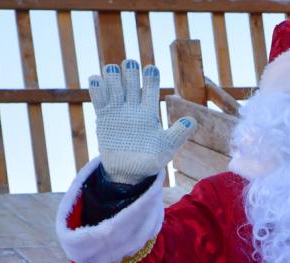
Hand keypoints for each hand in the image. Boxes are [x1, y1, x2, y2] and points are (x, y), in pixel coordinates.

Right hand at [88, 59, 196, 183]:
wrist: (129, 172)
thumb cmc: (151, 160)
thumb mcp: (166, 148)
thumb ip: (178, 134)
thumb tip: (193, 121)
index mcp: (149, 112)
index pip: (150, 90)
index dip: (151, 78)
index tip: (152, 68)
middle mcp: (133, 108)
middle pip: (131, 84)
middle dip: (131, 72)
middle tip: (131, 63)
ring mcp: (117, 111)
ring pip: (114, 88)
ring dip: (112, 77)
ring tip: (112, 69)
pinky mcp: (104, 117)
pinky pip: (99, 100)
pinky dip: (97, 89)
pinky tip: (96, 79)